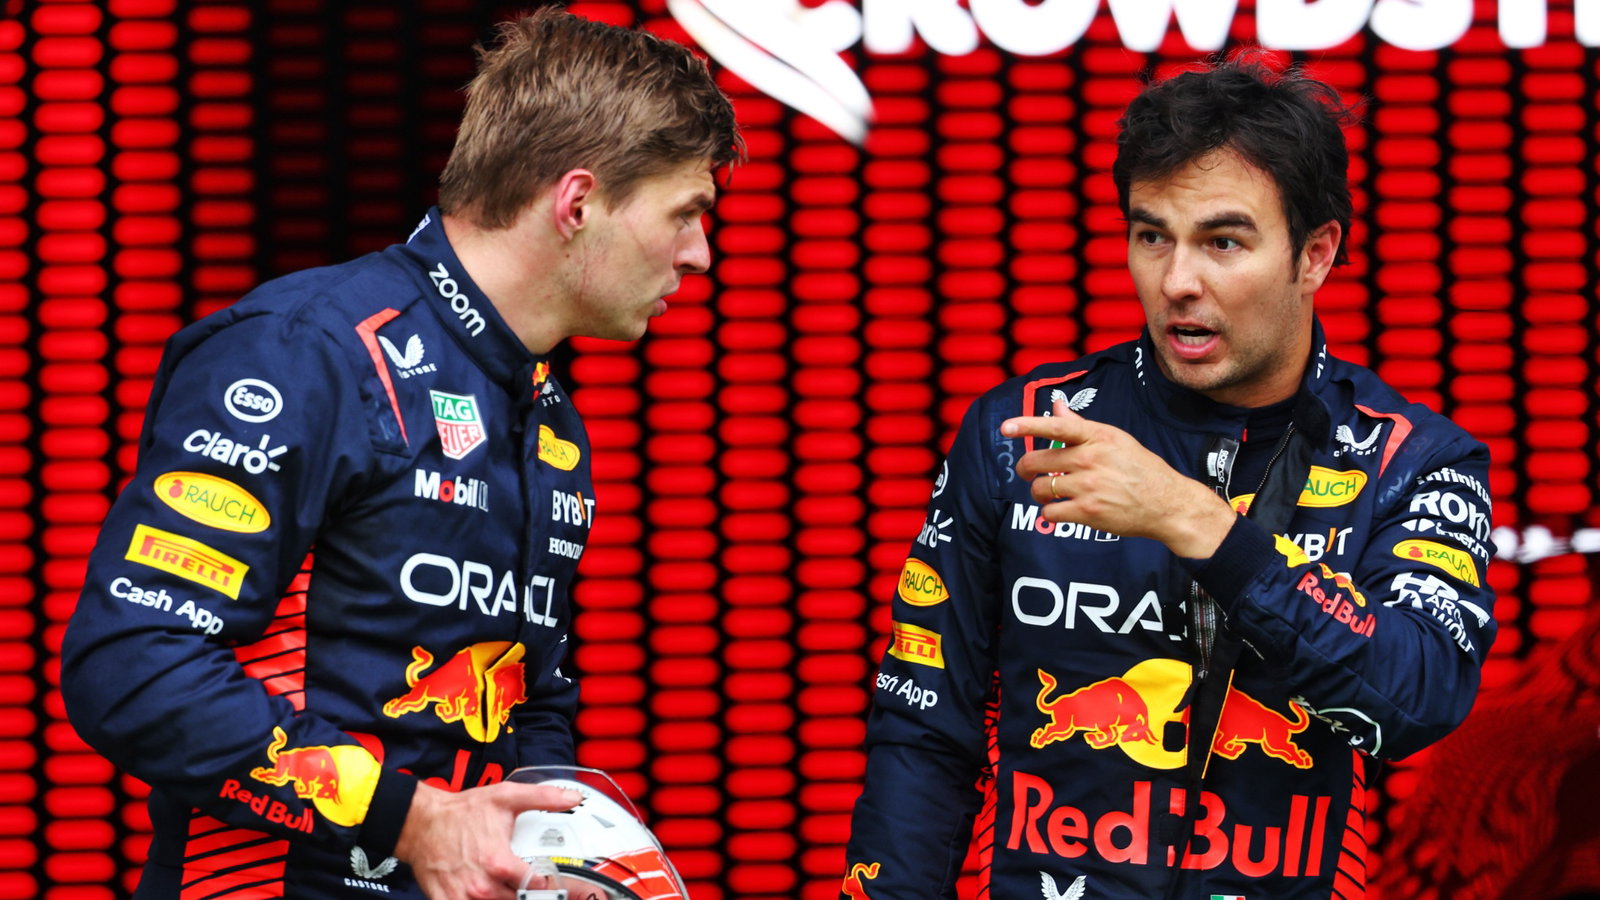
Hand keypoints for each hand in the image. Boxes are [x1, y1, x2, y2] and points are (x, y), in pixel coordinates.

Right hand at [395, 779, 580, 899]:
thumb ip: (542, 798)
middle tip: (522, 880)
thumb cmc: (461, 812)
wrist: (421, 822)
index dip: (545, 884)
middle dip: (523, 893)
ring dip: (504, 897)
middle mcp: (482, 885)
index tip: (547, 880)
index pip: (535, 887)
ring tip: (504, 884)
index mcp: (499, 862)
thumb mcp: (505, 797)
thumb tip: (572, 798)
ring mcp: (464, 896)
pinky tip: (484, 893)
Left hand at [1000, 399, 1237, 557]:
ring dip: (1038, 493)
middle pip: (1036, 461)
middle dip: (1026, 468)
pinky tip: (1062, 509)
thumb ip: (1081, 425)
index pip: (1056, 426)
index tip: (1006, 427)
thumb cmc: (1139, 469)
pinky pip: (1049, 512)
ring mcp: (1089, 486)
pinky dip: (1050, 512)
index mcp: (1098, 436)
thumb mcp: (1115, 440)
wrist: (1167, 504)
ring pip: (1039, 488)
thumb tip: (1056, 404)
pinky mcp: (1088, 512)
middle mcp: (1091, 459)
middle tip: (1028, 472)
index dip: (1027, 425)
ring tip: (1050, 493)